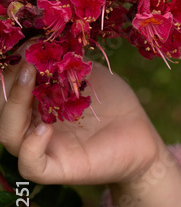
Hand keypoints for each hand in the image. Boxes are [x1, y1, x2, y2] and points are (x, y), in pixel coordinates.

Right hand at [0, 44, 165, 187]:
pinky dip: (31, 147)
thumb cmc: (114, 103)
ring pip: (9, 135)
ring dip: (14, 106)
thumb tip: (42, 38)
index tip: (28, 44)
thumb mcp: (90, 74)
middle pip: (4, 109)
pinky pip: (30, 165)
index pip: (10, 87)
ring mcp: (45, 148)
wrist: (141, 135)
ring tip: (30, 78)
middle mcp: (34, 125)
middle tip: (27, 59)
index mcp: (37, 104)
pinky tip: (45, 128)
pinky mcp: (59, 168)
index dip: (13, 67)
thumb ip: (67, 60)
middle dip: (10, 82)